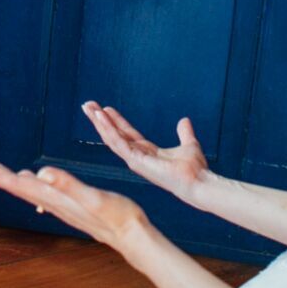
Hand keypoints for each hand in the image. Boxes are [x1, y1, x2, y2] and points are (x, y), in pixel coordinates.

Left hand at [0, 160, 149, 253]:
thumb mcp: (93, 197)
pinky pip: (43, 193)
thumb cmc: (116, 215)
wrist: (131, 235)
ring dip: (9, 180)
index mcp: (54, 197)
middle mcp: (53, 202)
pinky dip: (30, 184)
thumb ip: (68, 184)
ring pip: (28, 190)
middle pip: (17, 188)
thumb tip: (42, 172)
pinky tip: (31, 181)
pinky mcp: (70, 205)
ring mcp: (61, 205)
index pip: (18, 185)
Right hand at [84, 102, 211, 199]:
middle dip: (100, 120)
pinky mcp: (136, 161)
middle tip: (87, 105)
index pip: (126, 133)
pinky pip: (118, 143)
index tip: (104, 108)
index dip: (115, 120)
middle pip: (113, 135)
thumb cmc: (194, 170)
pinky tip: (100, 117)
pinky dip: (107, 129)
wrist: (199, 182)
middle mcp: (137, 157)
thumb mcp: (189, 145)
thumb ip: (184, 133)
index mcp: (147, 152)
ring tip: (88, 108)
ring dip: (99, 122)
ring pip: (111, 138)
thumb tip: (184, 120)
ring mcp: (135, 160)